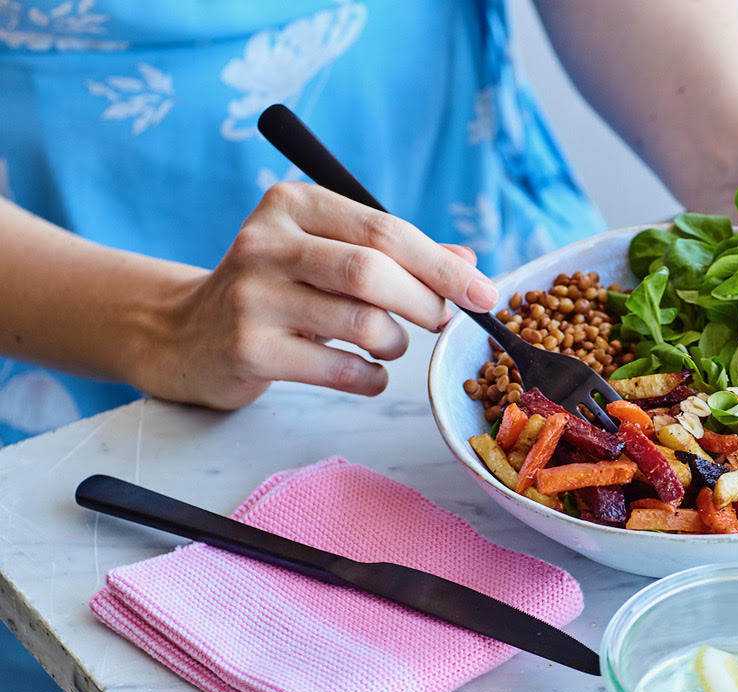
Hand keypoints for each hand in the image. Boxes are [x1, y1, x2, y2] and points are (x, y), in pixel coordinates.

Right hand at [134, 182, 496, 409]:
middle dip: (426, 302)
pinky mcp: (249, 349)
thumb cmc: (278, 290)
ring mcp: (252, 296)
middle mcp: (266, 242)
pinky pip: (340, 370)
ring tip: (389, 345)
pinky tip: (368, 373)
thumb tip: (469, 264)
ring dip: (396, 342)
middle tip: (443, 322)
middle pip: (373, 271)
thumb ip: (396, 255)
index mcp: (292, 204)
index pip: (385, 230)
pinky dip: (372, 378)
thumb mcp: (328, 254)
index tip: (485, 295)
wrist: (187, 335)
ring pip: (361, 322)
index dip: (443, 266)